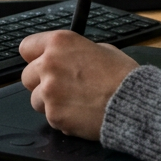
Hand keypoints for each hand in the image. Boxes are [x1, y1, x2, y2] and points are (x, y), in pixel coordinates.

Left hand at [19, 30, 138, 139]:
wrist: (133, 103)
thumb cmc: (122, 76)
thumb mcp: (99, 49)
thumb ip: (74, 52)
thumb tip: (66, 58)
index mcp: (60, 42)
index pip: (26, 47)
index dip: (34, 57)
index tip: (39, 63)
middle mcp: (49, 64)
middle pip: (26, 76)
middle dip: (40, 82)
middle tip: (60, 87)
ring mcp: (49, 91)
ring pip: (35, 100)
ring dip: (50, 102)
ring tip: (74, 102)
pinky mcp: (54, 115)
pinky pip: (50, 117)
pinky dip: (62, 118)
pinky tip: (80, 114)